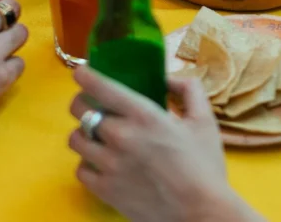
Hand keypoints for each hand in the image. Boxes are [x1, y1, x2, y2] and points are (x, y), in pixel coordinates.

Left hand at [68, 68, 257, 221]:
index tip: (81, 73)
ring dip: (84, 134)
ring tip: (96, 137)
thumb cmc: (205, 167)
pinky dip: (87, 164)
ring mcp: (109, 165)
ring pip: (75, 139)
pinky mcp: (104, 190)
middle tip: (90, 106)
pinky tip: (101, 163)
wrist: (201, 215)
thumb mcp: (204, 120)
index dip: (84, 75)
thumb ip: (188, 90)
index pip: (100, 86)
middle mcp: (120, 136)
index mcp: (143, 115)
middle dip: (81, 103)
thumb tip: (169, 79)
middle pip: (79, 110)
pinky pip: (80, 170)